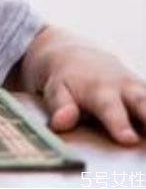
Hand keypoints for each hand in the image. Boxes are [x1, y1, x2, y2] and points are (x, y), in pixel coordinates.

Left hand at [22, 28, 145, 144]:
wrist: (73, 52)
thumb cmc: (64, 78)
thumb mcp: (55, 89)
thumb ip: (60, 106)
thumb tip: (61, 123)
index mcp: (98, 90)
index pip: (110, 109)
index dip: (118, 124)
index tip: (128, 138)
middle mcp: (123, 88)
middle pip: (143, 103)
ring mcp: (138, 89)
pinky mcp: (145, 91)